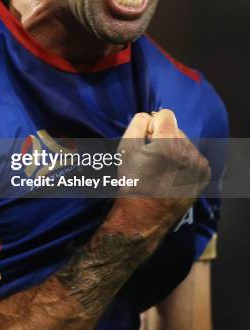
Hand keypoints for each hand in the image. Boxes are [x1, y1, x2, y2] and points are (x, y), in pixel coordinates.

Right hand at [106, 109, 209, 239]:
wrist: (144, 215)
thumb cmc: (133, 182)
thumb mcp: (126, 147)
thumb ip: (139, 122)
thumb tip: (152, 117)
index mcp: (168, 142)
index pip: (165, 114)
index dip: (151, 125)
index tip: (146, 140)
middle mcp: (188, 151)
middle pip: (175, 129)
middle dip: (163, 137)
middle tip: (151, 158)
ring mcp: (198, 165)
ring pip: (184, 143)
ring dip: (173, 149)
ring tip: (161, 169)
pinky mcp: (203, 176)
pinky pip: (193, 157)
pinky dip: (183, 161)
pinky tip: (171, 174)